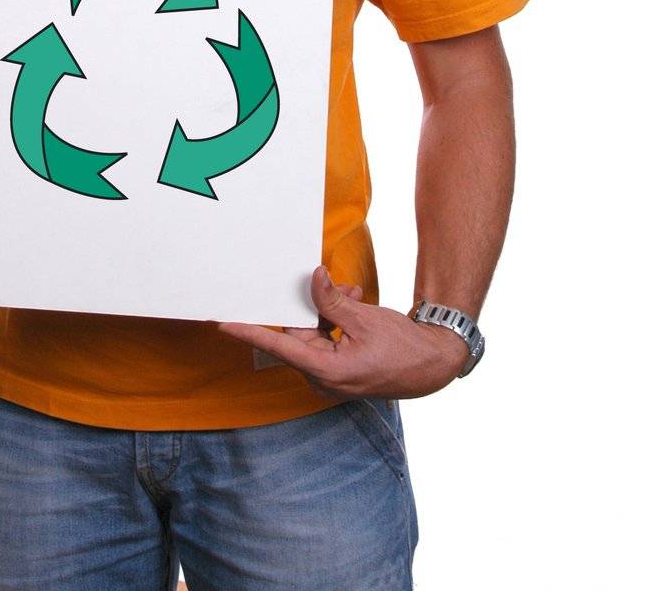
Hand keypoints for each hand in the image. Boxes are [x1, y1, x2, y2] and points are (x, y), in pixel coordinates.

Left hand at [212, 265, 471, 398]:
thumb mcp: (364, 318)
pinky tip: (354, 304)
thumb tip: (312, 279)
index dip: (250, 332)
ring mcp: (333, 377)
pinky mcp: (341, 370)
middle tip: (327, 286)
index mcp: (327, 372)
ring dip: (328, 312)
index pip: (280, 346)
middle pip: (299, 336)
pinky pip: (326, 341)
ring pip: (313, 334)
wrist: (434, 363)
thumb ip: (331, 301)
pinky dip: (335, 322)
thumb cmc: (403, 347)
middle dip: (310, 308)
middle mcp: (324, 379)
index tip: (224, 324)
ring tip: (352, 296)